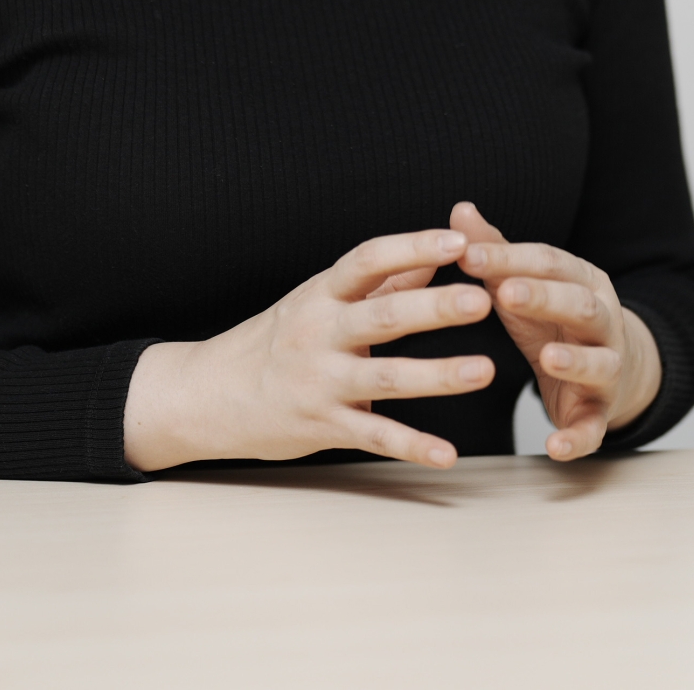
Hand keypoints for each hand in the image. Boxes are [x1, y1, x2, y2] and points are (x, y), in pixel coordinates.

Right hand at [123, 228, 497, 471]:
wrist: (208, 394)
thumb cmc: (277, 340)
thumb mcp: (320, 300)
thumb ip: (381, 280)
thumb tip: (436, 254)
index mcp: (323, 294)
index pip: (369, 260)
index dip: (413, 247)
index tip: (457, 240)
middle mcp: (320, 333)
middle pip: (383, 316)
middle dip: (434, 309)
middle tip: (482, 301)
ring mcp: (321, 381)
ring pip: (385, 378)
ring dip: (437, 375)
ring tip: (485, 370)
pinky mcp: (323, 426)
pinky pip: (373, 438)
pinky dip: (411, 445)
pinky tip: (447, 453)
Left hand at [449, 202, 660, 460]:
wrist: (614, 369)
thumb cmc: (556, 320)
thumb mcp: (527, 284)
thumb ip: (496, 251)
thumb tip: (461, 210)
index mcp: (582, 282)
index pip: (549, 263)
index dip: (510, 258)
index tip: (467, 255)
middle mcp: (602, 321)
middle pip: (581, 305)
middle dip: (545, 298)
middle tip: (506, 294)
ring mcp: (607, 366)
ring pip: (599, 362)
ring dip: (576, 361)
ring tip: (548, 358)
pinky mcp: (601, 411)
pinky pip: (594, 427)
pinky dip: (578, 438)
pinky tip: (554, 447)